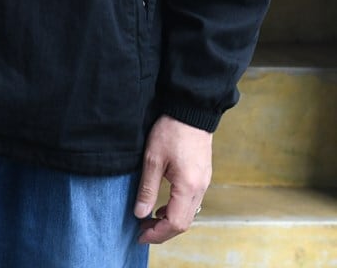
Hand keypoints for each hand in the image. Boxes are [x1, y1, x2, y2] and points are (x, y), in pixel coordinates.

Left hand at [134, 114, 211, 243]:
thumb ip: (147, 188)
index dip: (157, 233)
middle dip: (163, 232)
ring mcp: (204, 183)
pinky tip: (163, 205)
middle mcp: (200, 188)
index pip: (175, 223)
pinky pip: (192, 202)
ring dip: (170, 222)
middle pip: (184, 223)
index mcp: (188, 186)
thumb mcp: (153, 158)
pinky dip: (177, 210)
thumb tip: (140, 214)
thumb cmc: (171, 130)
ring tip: (149, 219)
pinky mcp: (203, 176)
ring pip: (189, 214)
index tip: (140, 234)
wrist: (191, 110)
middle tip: (142, 230)